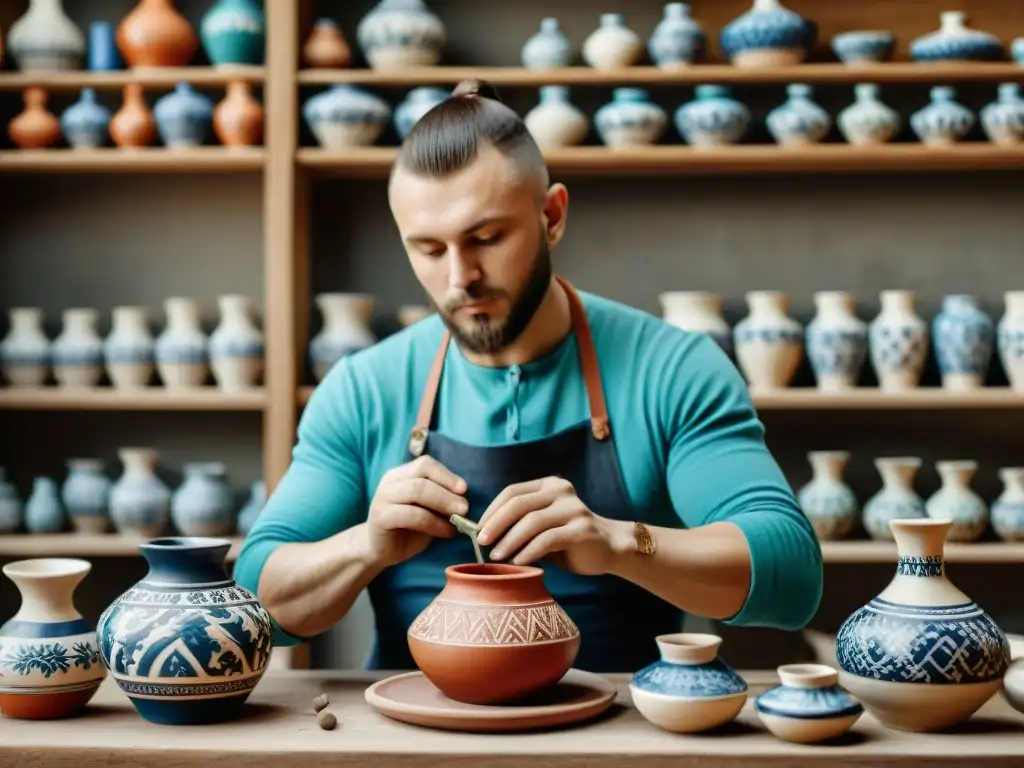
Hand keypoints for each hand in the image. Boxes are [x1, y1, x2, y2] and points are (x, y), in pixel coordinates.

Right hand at [364, 455, 467, 567]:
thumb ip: (440, 500)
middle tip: (465, 508)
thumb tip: (465, 498)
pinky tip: (445, 532)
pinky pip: (411, 515)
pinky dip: (433, 523)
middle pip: (423, 477)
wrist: (380, 550)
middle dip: (447, 493)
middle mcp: (391, 481)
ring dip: (442, 505)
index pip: (425, 464)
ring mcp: (383, 497)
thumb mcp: (427, 509)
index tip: (464, 489)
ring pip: (417, 491)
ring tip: (458, 521)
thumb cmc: (408, 528)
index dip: (446, 475)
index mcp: (402, 474)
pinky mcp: (380, 517)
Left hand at [477, 477, 616, 574]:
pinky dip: (528, 551)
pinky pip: (547, 539)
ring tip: (497, 557)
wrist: (610, 548)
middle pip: (519, 504)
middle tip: (482, 543)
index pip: (513, 492)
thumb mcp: (543, 526)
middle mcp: (560, 492)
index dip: (492, 510)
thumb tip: (484, 535)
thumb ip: (520, 525)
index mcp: (549, 486)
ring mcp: (573, 509)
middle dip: (496, 524)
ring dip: (509, 541)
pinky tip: (518, 562)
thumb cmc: (569, 539)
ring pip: (531, 522)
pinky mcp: (580, 530)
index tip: (477, 529)